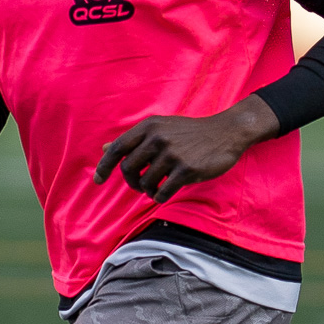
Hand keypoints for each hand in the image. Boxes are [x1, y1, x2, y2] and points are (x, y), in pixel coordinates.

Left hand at [95, 95, 280, 203]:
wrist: (225, 132)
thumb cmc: (188, 133)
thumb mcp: (160, 129)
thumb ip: (132, 140)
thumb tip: (104, 148)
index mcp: (148, 127)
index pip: (117, 148)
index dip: (104, 166)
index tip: (98, 180)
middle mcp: (157, 138)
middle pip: (128, 169)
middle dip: (131, 182)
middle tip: (139, 185)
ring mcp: (172, 154)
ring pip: (145, 183)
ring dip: (148, 190)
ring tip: (156, 187)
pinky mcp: (187, 169)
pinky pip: (162, 192)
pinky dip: (160, 196)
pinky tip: (164, 192)